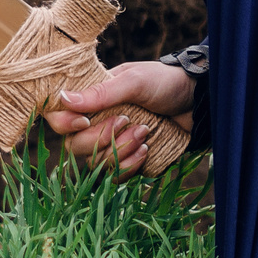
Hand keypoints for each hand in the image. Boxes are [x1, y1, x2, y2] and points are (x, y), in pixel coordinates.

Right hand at [42, 60, 195, 175]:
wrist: (197, 102)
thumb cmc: (164, 82)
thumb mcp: (134, 81)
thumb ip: (101, 93)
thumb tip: (63, 98)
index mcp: (92, 100)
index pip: (59, 118)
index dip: (65, 124)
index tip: (85, 121)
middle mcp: (97, 123)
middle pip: (74, 146)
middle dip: (101, 138)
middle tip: (128, 121)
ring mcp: (112, 145)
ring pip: (95, 164)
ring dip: (120, 150)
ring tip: (146, 132)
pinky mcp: (128, 161)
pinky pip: (116, 176)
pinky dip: (130, 166)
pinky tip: (147, 150)